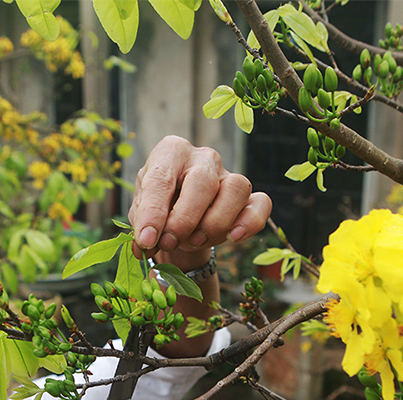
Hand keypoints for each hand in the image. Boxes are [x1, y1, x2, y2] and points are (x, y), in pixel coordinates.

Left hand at [129, 135, 271, 257]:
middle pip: (202, 182)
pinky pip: (261, 204)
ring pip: (235, 189)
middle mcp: (203, 157)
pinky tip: (233, 238)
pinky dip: (250, 222)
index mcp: (171, 152)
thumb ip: (141, 226)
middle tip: (169, 242)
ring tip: (194, 241)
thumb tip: (144, 244)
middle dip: (184, 219)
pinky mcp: (249, 196)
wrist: (179, 220)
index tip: (146, 240)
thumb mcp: (141, 214)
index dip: (153, 213)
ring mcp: (229, 175)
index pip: (161, 178)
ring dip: (214, 223)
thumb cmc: (159, 209)